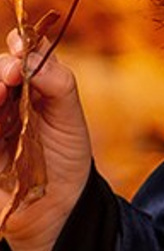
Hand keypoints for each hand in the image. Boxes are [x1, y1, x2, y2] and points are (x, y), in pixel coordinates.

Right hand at [0, 27, 94, 250]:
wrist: (55, 206)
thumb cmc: (65, 159)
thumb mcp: (70, 120)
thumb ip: (57, 83)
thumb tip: (32, 54)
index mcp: (31, 86)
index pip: (20, 53)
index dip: (19, 44)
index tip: (21, 47)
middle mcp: (6, 97)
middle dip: (1, 68)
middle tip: (12, 77)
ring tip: (2, 95)